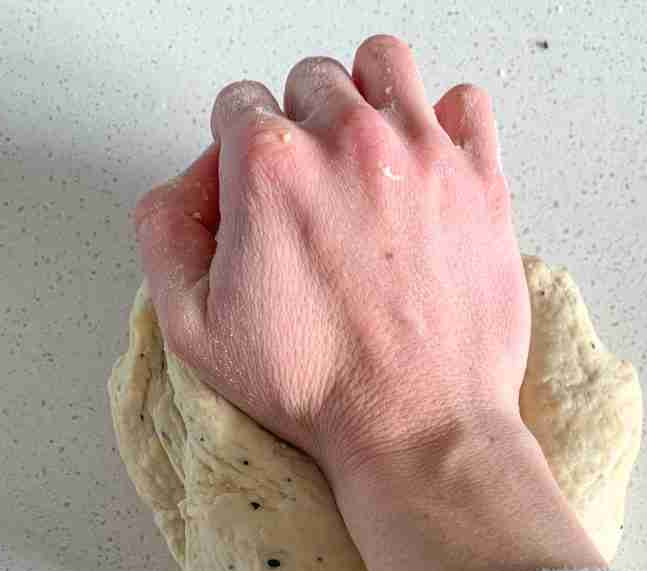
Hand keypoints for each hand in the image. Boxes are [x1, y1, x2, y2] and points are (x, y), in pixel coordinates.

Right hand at [134, 35, 604, 570]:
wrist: (418, 428)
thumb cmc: (317, 390)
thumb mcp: (193, 331)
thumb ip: (165, 234)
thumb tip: (188, 186)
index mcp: (271, 168)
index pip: (237, 103)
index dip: (236, 151)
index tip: (255, 193)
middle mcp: (348, 141)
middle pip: (309, 81)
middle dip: (299, 127)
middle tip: (309, 189)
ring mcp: (423, 154)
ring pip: (384, 65)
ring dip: (365, 99)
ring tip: (365, 160)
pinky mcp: (481, 180)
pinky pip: (464, 103)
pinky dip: (444, 122)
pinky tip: (427, 169)